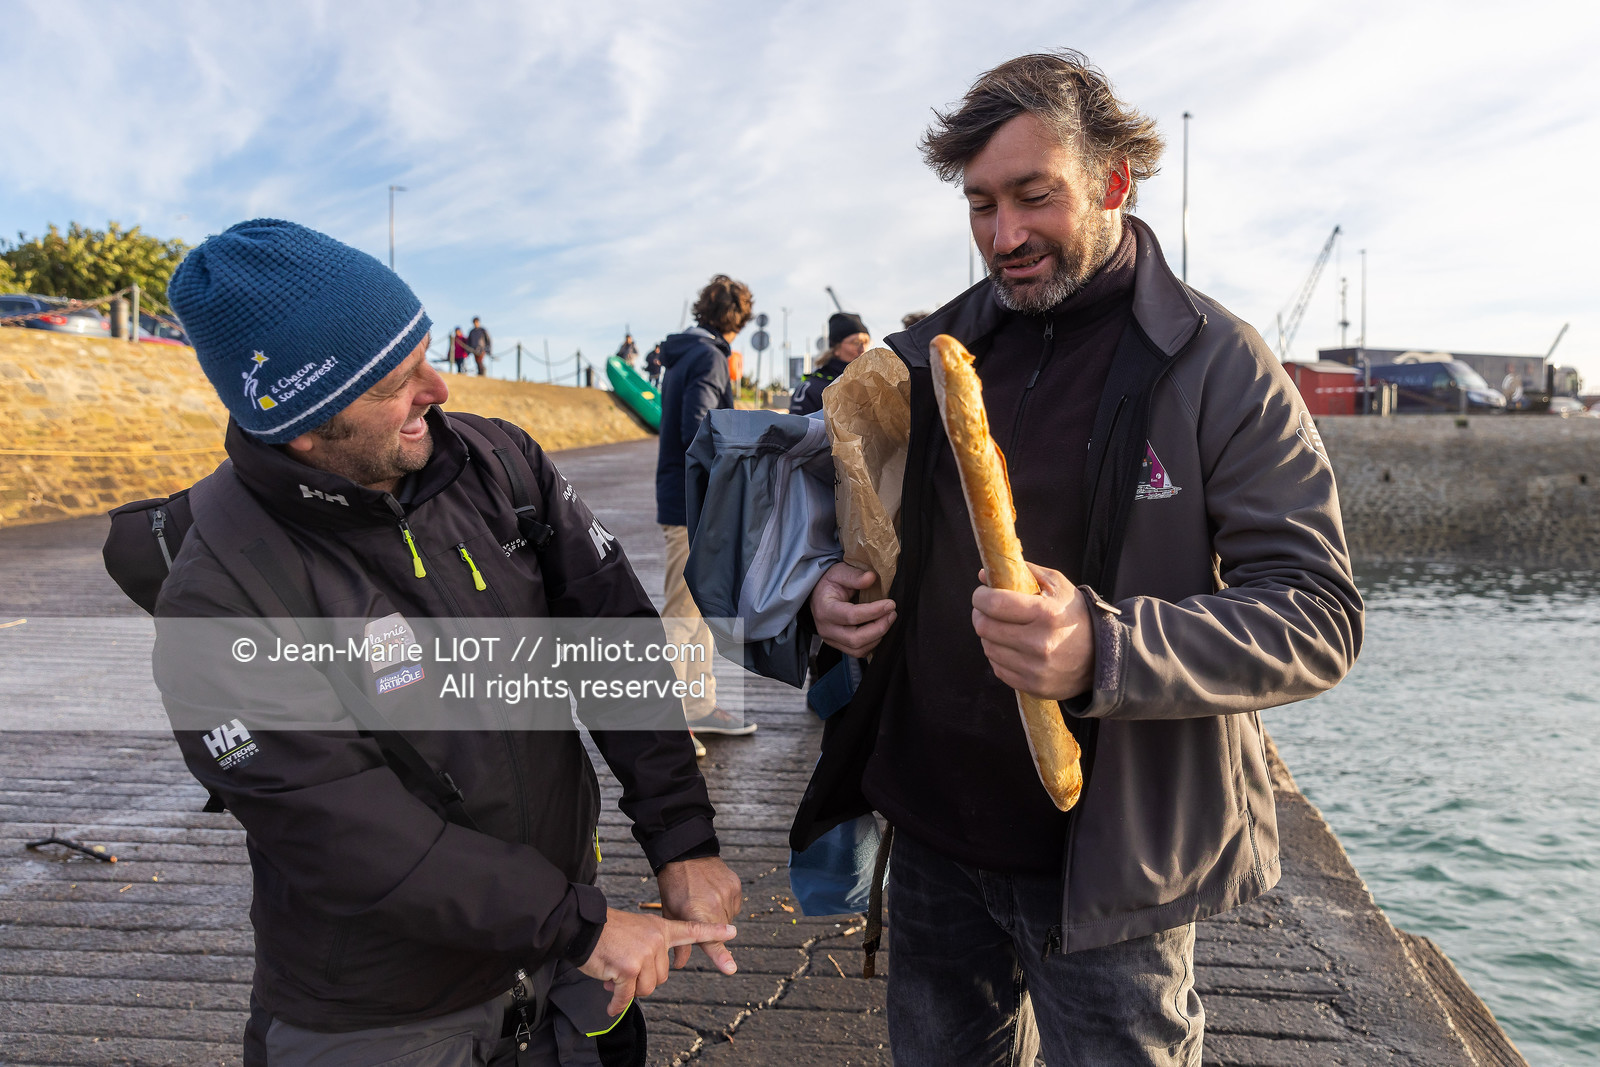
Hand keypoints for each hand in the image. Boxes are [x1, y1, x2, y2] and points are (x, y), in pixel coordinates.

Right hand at [578, 908, 736, 1015]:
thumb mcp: (635, 933)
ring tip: (614, 975)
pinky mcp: (629, 968)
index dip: (713, 931)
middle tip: (622, 970)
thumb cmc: (606, 933)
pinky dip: (617, 1004)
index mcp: (660, 929)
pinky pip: (627, 996)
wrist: (582, 927)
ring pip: (647, 989)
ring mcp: (644, 953)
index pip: (691, 929)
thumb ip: (647, 953)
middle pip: (661, 978)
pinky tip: (611, 1005)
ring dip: (628, 990)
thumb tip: (639, 985)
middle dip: (641, 981)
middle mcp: (656, 940)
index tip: (733, 930)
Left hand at [657, 856, 742, 970]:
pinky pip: (734, 905)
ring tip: (704, 898)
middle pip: (720, 931)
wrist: (686, 852)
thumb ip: (679, 941)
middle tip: (697, 911)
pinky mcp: (736, 885)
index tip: (731, 969)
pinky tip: (713, 892)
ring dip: (718, 916)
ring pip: (728, 919)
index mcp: (695, 912)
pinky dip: (725, 904)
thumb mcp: (670, 912)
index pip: (710, 940)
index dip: (721, 956)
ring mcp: (727, 894)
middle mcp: (715, 904)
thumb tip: (680, 965)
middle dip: (711, 928)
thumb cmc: (674, 884)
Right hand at [811, 562, 895, 657]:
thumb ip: (854, 576)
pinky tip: (880, 629)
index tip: (890, 604)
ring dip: (878, 637)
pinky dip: (872, 643)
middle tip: (892, 614)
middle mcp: (826, 628)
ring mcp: (831, 640)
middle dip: (878, 628)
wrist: (819, 594)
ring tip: (888, 620)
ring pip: (858, 649)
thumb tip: (871, 578)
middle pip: (855, 639)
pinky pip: (858, 652)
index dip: (873, 611)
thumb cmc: (830, 582)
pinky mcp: (838, 645)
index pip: (851, 616)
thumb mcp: (839, 572)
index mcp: (825, 609)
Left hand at [971, 563, 1094, 700]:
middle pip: (985, 627)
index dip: (980, 596)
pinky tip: (1009, 647)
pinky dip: (998, 656)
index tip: (982, 594)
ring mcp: (1035, 669)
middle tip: (985, 610)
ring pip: (988, 648)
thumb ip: (1024, 573)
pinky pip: (998, 669)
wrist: (1102, 657)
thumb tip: (983, 575)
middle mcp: (1039, 643)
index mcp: (1046, 614)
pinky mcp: (1033, 686)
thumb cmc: (1075, 616)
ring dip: (988, 636)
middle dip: (980, 614)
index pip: (995, 604)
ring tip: (1000, 628)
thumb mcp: (1058, 586)